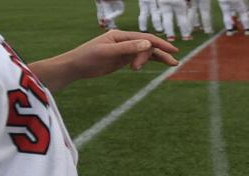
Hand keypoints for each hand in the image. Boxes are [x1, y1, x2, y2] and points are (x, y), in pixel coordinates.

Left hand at [32, 31, 178, 89]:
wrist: (76, 66)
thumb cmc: (87, 57)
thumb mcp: (107, 53)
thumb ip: (127, 48)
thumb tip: (146, 44)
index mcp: (121, 36)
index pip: (144, 39)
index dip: (160, 44)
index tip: (172, 51)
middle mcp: (125, 41)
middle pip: (147, 46)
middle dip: (159, 54)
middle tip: (166, 64)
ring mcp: (125, 50)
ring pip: (146, 52)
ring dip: (159, 58)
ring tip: (172, 65)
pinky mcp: (123, 59)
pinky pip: (140, 59)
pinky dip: (150, 61)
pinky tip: (160, 64)